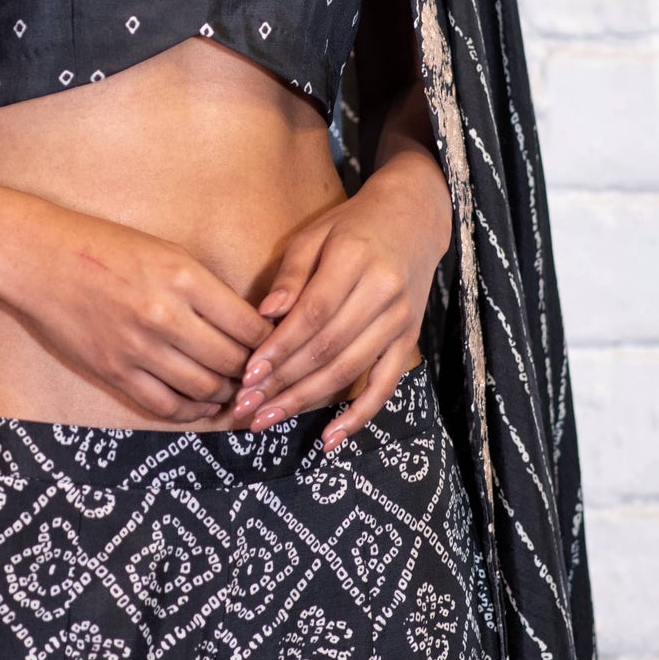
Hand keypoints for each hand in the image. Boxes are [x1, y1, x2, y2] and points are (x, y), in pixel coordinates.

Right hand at [0, 181, 272, 423]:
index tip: (276, 345)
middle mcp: (165, 316)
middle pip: (234, 362)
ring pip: (205, 389)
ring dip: (227, 393)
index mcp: (185, 278)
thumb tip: (248, 326)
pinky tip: (203, 403)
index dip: (271, 342)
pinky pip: (166, 406)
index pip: (250, 326)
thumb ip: (206, 289)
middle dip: (254, 372)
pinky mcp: (114, 371)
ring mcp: (138, 348)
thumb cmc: (103, 246)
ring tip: (236, 388)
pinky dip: (193, 410)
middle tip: (262, 374)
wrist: (37, 258)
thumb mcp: (166, 252)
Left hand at [230, 151, 451, 448]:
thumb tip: (266, 314)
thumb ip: (291, 274)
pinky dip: (358, 416)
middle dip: (283, 382)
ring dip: (306, 401)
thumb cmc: (351, 227)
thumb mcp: (315, 235)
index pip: (313, 313)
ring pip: (350, 370)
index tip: (248, 373)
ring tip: (268, 419)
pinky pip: (385, 385)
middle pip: (328, 348)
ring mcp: (401, 320)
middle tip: (246, 407)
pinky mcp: (409, 340)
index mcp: (354, 259)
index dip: (280, 347)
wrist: (413, 220)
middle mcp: (383, 292)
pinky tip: (330, 439)